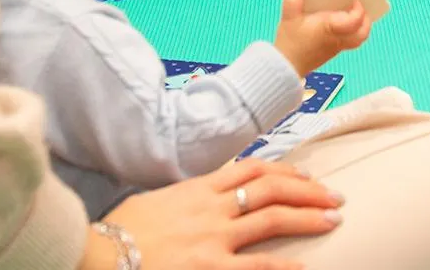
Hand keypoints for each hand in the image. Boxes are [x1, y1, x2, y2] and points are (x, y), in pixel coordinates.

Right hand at [102, 159, 342, 268]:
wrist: (95, 255)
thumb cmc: (117, 234)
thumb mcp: (154, 203)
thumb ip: (186, 199)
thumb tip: (202, 200)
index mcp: (197, 188)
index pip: (251, 169)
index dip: (284, 171)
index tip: (305, 178)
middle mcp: (212, 208)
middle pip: (272, 189)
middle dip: (308, 192)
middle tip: (335, 197)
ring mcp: (213, 238)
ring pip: (272, 218)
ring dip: (308, 217)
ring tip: (333, 219)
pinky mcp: (210, 268)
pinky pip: (258, 266)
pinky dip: (284, 266)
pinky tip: (306, 267)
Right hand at [274, 0, 370, 77]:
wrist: (286, 65)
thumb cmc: (290, 42)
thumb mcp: (288, 17)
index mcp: (330, 28)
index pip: (354, 21)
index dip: (359, 10)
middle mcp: (337, 39)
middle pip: (362, 34)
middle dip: (365, 20)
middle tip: (361, 7)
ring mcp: (337, 48)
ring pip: (358, 40)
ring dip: (360, 27)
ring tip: (354, 13)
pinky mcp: (333, 52)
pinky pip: (350, 42)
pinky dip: (352, 32)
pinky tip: (342, 22)